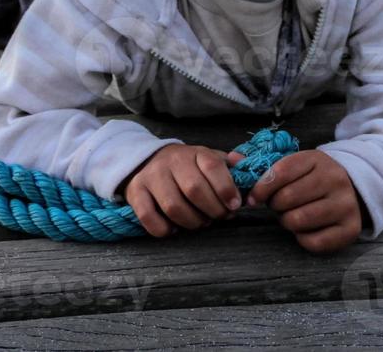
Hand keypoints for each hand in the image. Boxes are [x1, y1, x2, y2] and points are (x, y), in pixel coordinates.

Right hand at [121, 143, 241, 237]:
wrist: (146, 160)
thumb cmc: (185, 166)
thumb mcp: (207, 159)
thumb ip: (228, 165)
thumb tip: (246, 166)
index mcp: (194, 152)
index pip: (212, 166)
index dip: (226, 188)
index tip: (235, 205)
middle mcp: (171, 162)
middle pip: (194, 189)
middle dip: (213, 210)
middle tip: (220, 216)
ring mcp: (151, 177)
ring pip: (174, 207)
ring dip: (192, 222)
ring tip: (200, 222)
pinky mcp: (136, 193)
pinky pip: (149, 217)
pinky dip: (165, 229)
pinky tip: (175, 227)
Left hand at [242, 148, 362, 253]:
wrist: (353, 188)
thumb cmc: (312, 178)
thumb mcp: (294, 164)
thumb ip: (262, 164)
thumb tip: (231, 160)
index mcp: (317, 160)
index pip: (281, 171)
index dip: (261, 187)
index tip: (253, 198)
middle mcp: (334, 179)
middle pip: (287, 198)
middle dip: (275, 205)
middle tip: (279, 206)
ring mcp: (345, 204)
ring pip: (299, 220)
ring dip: (287, 221)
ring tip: (291, 215)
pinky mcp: (350, 229)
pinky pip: (314, 241)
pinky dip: (302, 238)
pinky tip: (305, 229)